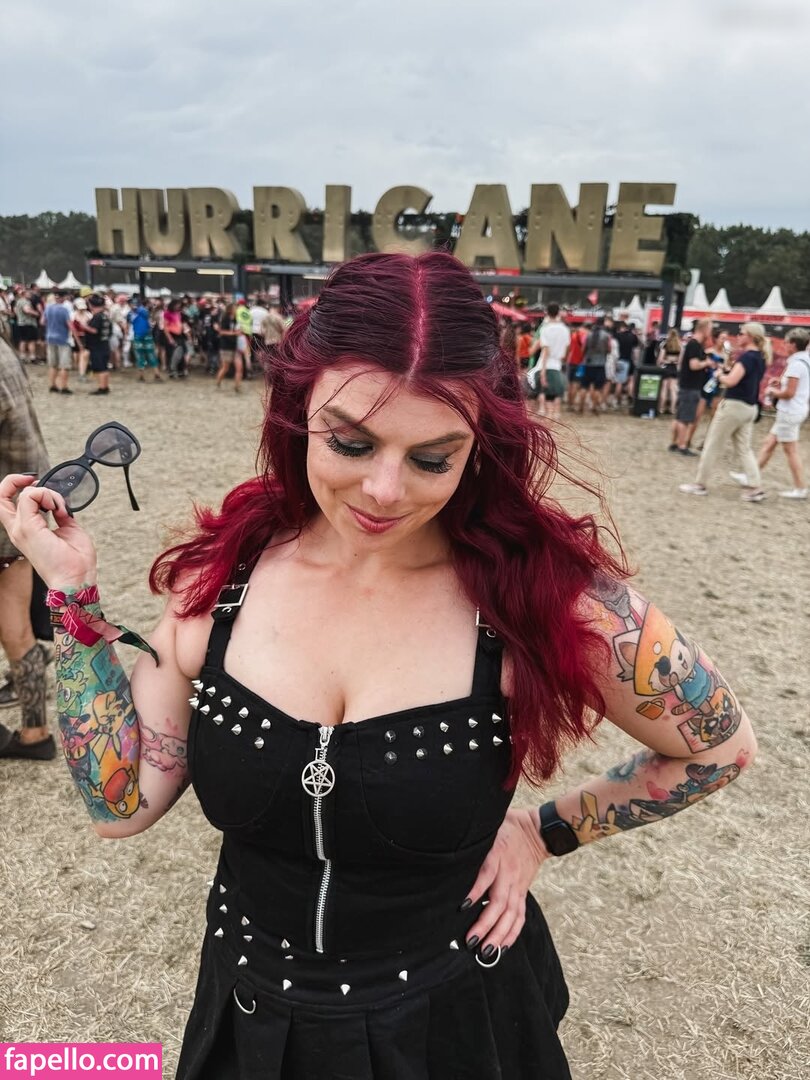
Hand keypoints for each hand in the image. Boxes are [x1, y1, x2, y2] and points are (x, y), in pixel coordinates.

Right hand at [0, 474, 97, 588]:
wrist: (77, 579)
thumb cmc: (75, 561)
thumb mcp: (68, 529)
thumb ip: (59, 514)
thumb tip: (59, 504)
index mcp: (26, 531)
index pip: (8, 503)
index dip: (19, 487)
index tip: (38, 484)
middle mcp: (18, 530)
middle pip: (0, 497)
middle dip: (14, 481)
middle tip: (33, 480)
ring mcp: (21, 530)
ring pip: (23, 494)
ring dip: (46, 493)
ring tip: (59, 508)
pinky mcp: (29, 529)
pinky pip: (30, 497)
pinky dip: (48, 496)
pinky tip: (59, 509)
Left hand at [461, 807, 549, 953]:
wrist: (538, 830)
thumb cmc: (507, 826)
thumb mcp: (489, 826)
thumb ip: (474, 836)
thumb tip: (450, 838)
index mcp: (497, 855)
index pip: (486, 874)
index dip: (476, 891)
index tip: (462, 906)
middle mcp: (508, 873)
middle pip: (499, 902)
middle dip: (486, 924)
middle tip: (471, 940)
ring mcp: (517, 885)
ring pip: (510, 914)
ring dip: (499, 934)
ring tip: (486, 951)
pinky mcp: (522, 891)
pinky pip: (519, 915)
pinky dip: (512, 932)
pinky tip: (502, 947)